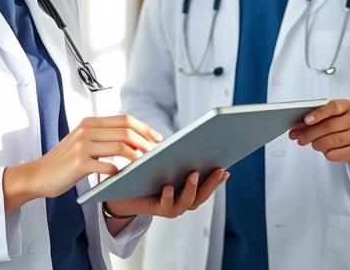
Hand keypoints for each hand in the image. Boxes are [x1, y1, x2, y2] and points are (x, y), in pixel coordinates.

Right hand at [27, 115, 162, 198]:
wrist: (38, 175)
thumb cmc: (64, 161)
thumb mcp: (82, 141)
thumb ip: (102, 137)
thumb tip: (133, 140)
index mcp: (89, 123)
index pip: (124, 119)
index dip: (144, 127)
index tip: (157, 138)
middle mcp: (86, 130)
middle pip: (125, 131)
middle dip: (145, 142)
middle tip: (156, 153)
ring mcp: (82, 146)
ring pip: (120, 146)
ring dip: (137, 156)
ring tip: (145, 164)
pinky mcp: (79, 163)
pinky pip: (107, 166)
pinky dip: (119, 171)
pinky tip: (122, 176)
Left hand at [103, 169, 228, 218]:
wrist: (123, 192)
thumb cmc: (147, 175)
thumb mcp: (166, 164)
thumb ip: (179, 158)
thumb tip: (196, 141)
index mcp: (188, 191)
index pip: (208, 186)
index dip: (218, 179)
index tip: (227, 167)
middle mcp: (182, 202)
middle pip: (202, 195)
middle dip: (212, 183)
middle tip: (219, 169)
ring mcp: (170, 207)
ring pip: (186, 201)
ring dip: (192, 188)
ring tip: (194, 174)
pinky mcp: (155, 209)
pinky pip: (165, 205)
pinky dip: (168, 196)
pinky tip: (168, 186)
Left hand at [288, 99, 349, 167]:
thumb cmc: (342, 127)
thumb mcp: (332, 118)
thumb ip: (314, 121)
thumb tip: (295, 131)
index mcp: (347, 106)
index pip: (333, 107)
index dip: (319, 113)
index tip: (306, 120)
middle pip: (328, 126)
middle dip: (310, 133)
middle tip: (300, 138)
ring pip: (331, 141)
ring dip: (317, 144)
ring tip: (314, 144)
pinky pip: (335, 154)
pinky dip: (326, 153)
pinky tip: (327, 151)